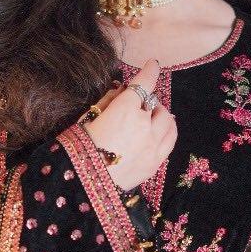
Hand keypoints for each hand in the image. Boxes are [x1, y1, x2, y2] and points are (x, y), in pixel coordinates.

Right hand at [83, 58, 177, 191]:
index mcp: (125, 110)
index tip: (153, 65)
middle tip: (140, 102)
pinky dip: (168, 131)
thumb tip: (121, 90)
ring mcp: (153, 145)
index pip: (144, 83)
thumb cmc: (79, 149)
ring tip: (152, 116)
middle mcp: (144, 124)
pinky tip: (161, 131)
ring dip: (160, 114)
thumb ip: (108, 101)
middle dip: (149, 99)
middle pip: (155, 103)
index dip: (150, 71)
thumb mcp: (88, 118)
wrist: (84, 186)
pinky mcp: (156, 162)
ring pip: (168, 121)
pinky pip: (170, 140)